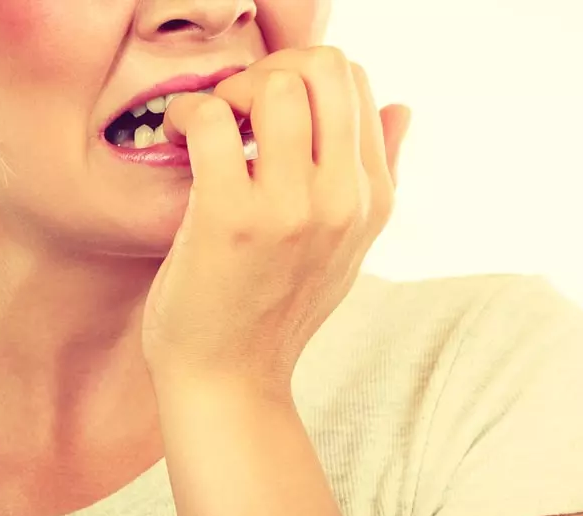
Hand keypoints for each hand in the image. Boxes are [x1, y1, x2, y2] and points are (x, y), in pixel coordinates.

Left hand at [141, 47, 411, 395]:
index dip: (303, 79)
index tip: (265, 114)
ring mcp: (293, 210)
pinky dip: (190, 115)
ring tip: (210, 127)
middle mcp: (344, 200)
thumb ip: (380, 174)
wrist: (231, 382)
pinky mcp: (233, 220)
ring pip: (276, 85)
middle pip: (325, 67)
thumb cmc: (276, 310)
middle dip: (271, 70)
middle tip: (237, 110)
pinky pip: (215, 120)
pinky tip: (179, 139)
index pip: (357, 84)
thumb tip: (402, 107)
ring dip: (231, 91)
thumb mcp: (348, 246)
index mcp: (373, 199)